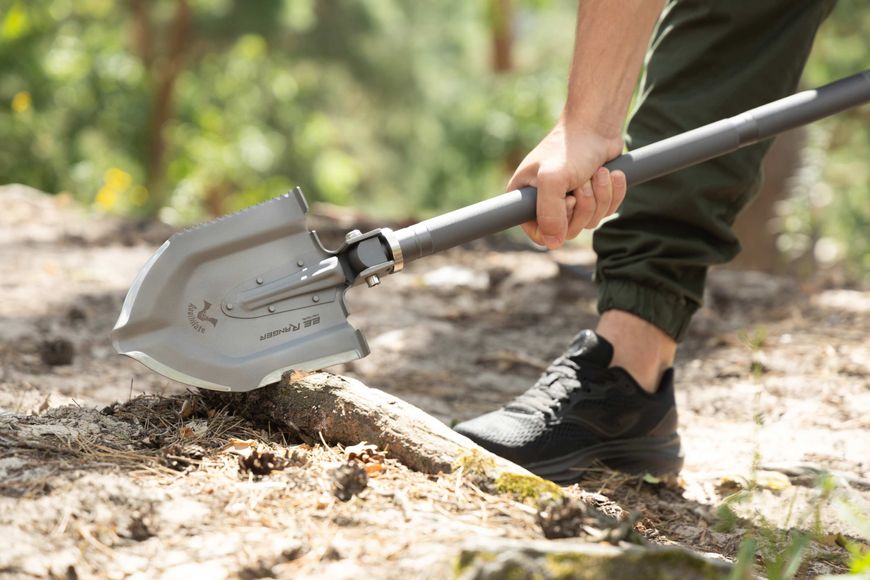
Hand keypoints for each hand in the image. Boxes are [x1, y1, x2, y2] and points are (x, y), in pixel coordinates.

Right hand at [507, 119, 626, 248]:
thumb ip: (549, 213)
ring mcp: (569, 201)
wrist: (597, 125)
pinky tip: (611, 173)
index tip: (568, 201)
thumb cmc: (569, 148)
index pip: (539, 234)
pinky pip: (606, 211)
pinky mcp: (592, 196)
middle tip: (582, 181)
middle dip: (584, 206)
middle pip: (568, 231)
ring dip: (600, 196)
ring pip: (590, 222)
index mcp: (525, 199)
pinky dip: (613, 193)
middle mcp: (544, 203)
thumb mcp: (553, 179)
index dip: (558, 224)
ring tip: (596, 172)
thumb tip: (553, 244)